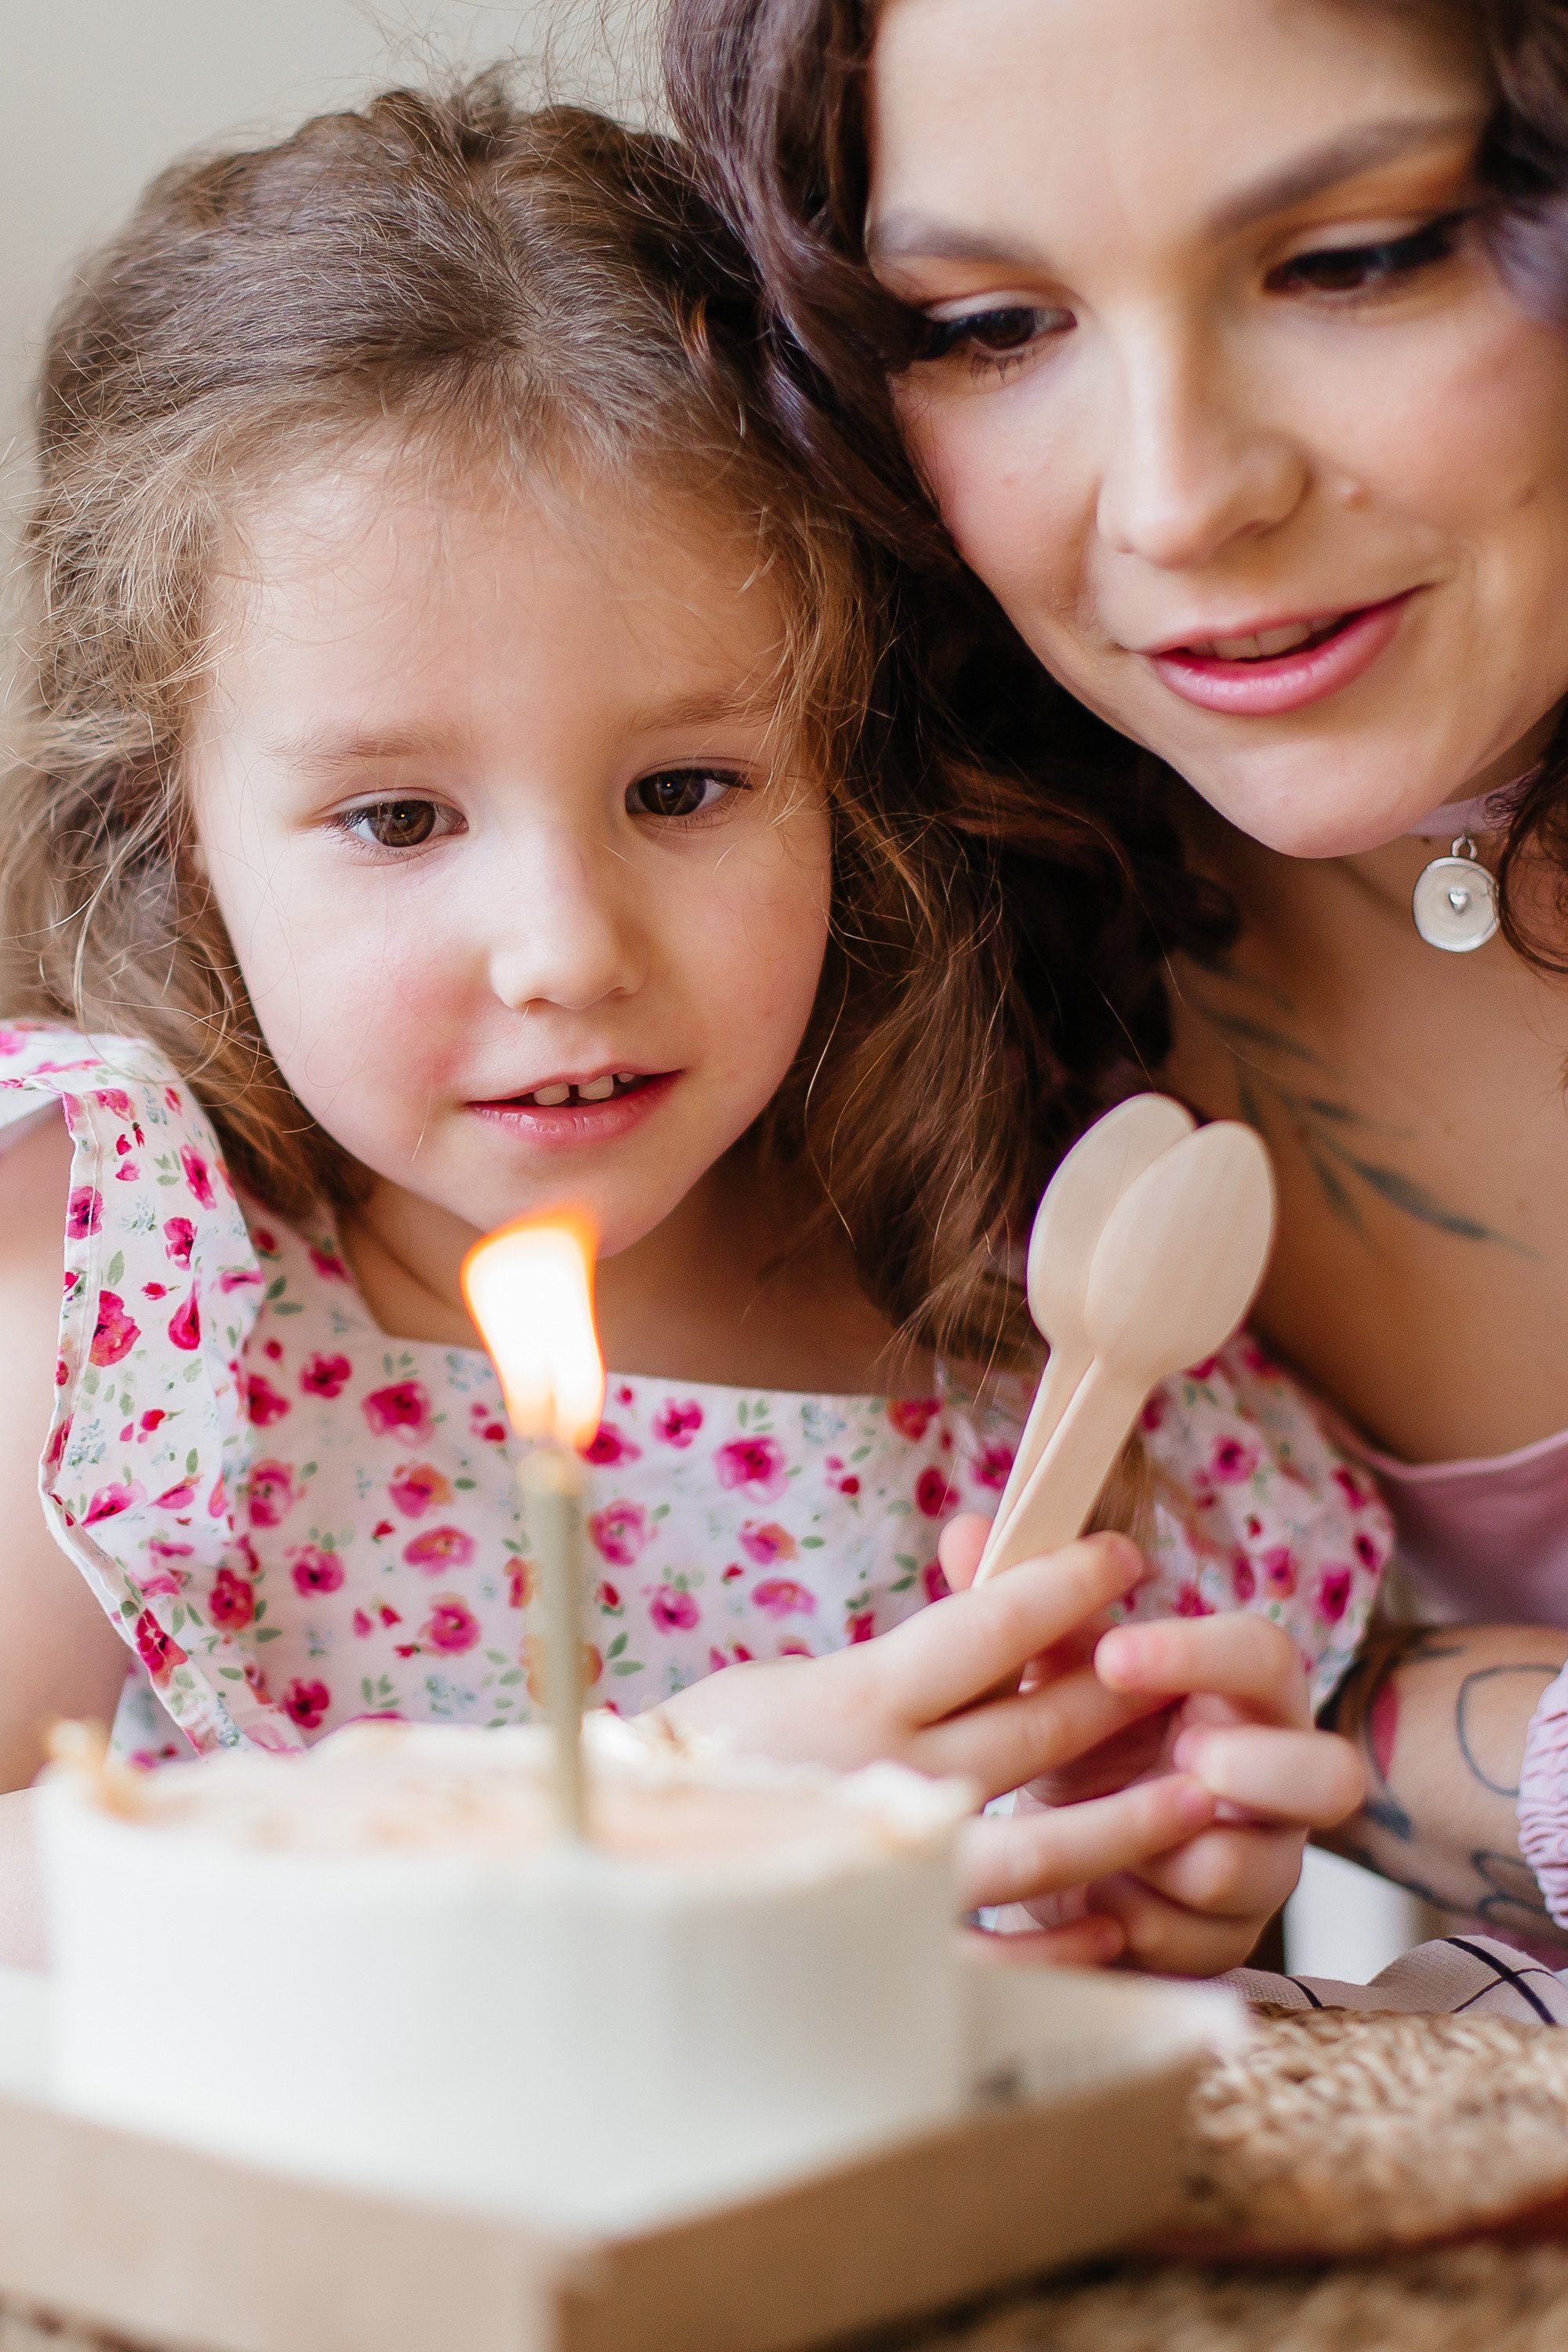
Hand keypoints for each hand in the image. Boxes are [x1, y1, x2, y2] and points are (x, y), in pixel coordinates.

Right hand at [659, 1529, 1222, 1966]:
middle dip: (1122, 1691)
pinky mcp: (883, 1945)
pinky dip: (1055, 1938)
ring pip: (1034, 1841)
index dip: (1064, 1585)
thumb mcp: (789, 1684)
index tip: (1122, 1554)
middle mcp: (884, 1774)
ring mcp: (892, 1866)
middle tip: (1191, 1664)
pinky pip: (989, 1950)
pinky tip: (1111, 1919)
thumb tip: (990, 1612)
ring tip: (1200, 1796)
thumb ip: (893, 1662)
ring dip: (1124, 1817)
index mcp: (857, 1695)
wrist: (619, 1854)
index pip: (986, 1625)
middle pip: (1033, 1725)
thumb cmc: (702, 1756)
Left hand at [1042, 1611, 1365, 1975]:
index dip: (1200, 1653)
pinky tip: (1092, 1900)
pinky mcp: (1231, 1939)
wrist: (1067, 1843)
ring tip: (1108, 1838)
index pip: (1262, 1655)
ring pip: (1269, 1871)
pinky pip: (1204, 1940)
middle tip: (1181, 1757)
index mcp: (1241, 1693)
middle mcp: (1277, 1779)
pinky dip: (1138, 1918)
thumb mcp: (1053, 1671)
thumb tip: (962, 1532)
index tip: (1114, 1654)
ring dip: (1177, 1853)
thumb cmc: (1081, 1732)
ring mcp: (1265, 1865)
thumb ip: (1023, 1607)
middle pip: (1336, 1775)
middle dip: (1257, 1768)